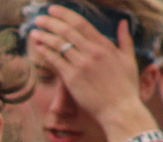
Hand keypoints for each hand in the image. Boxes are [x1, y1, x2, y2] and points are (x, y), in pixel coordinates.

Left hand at [27, 7, 152, 139]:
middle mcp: (92, 52)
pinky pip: (55, 61)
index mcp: (105, 45)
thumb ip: (125, 39)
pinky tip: (37, 47)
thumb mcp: (129, 59)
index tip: (54, 10)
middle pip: (67, 31)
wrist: (120, 109)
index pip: (82, 24)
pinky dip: (45, 52)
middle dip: (51, 22)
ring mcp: (81, 65)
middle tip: (39, 17)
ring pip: (58, 45)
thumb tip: (124, 22)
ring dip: (44, 36)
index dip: (65, 15)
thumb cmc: (126, 87)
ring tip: (34, 31)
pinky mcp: (72, 78)